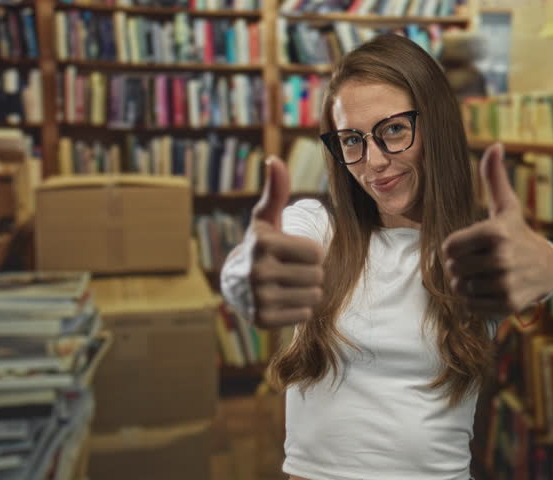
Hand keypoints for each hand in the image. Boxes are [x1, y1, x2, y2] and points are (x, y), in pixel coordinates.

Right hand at [246, 157, 324, 327]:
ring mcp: (259, 298)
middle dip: (309, 273)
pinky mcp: (262, 319)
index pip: (317, 253)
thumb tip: (275, 160)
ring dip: (306, 291)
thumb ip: (276, 190)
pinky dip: (298, 309)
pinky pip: (304, 315)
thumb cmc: (261, 246)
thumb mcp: (267, 219)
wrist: (234, 283)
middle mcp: (258, 271)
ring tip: (286, 285)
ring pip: (313, 296)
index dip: (310, 252)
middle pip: (317, 276)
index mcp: (263, 243)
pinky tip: (281, 300)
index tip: (292, 252)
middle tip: (289, 270)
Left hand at [441, 143, 552, 314]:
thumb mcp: (506, 205)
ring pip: (460, 288)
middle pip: (453, 269)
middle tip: (476, 262)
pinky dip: (473, 300)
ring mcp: (505, 283)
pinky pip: (470, 305)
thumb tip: (495, 144)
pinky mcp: (507, 304)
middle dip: (459, 267)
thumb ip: (494, 177)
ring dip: (465, 283)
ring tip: (481, 275)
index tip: (468, 245)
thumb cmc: (516, 233)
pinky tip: (488, 288)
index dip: (453, 247)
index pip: (449, 247)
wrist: (546, 269)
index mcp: (496, 231)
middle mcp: (502, 258)